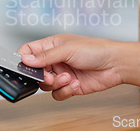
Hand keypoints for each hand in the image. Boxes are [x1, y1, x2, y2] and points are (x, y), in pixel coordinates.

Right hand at [17, 34, 139, 100]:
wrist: (116, 65)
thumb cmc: (96, 49)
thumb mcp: (67, 49)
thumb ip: (45, 56)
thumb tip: (25, 59)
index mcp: (51, 46)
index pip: (28, 51)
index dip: (23, 59)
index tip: (23, 67)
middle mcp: (54, 60)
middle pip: (35, 72)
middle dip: (42, 76)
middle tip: (49, 76)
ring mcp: (61, 73)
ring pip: (45, 85)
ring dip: (56, 84)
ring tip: (68, 78)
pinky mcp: (69, 86)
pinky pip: (57, 94)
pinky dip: (64, 91)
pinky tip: (74, 84)